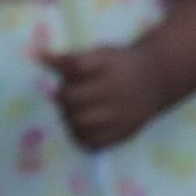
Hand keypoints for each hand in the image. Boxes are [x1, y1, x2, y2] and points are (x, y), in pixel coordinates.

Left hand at [38, 44, 173, 149]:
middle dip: (65, 98)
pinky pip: (92, 142)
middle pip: (71, 98)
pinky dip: (82, 135)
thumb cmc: (120, 65)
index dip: (63, 75)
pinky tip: (86, 126)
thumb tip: (37, 55)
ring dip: (70, 117)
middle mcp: (114, 90)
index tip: (67, 79)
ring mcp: (119, 114)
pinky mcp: (123, 132)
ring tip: (78, 111)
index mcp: (107, 66)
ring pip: (78, 122)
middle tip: (71, 97)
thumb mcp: (98, 54)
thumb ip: (68, 58)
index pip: (74, 68)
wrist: (158, 79)